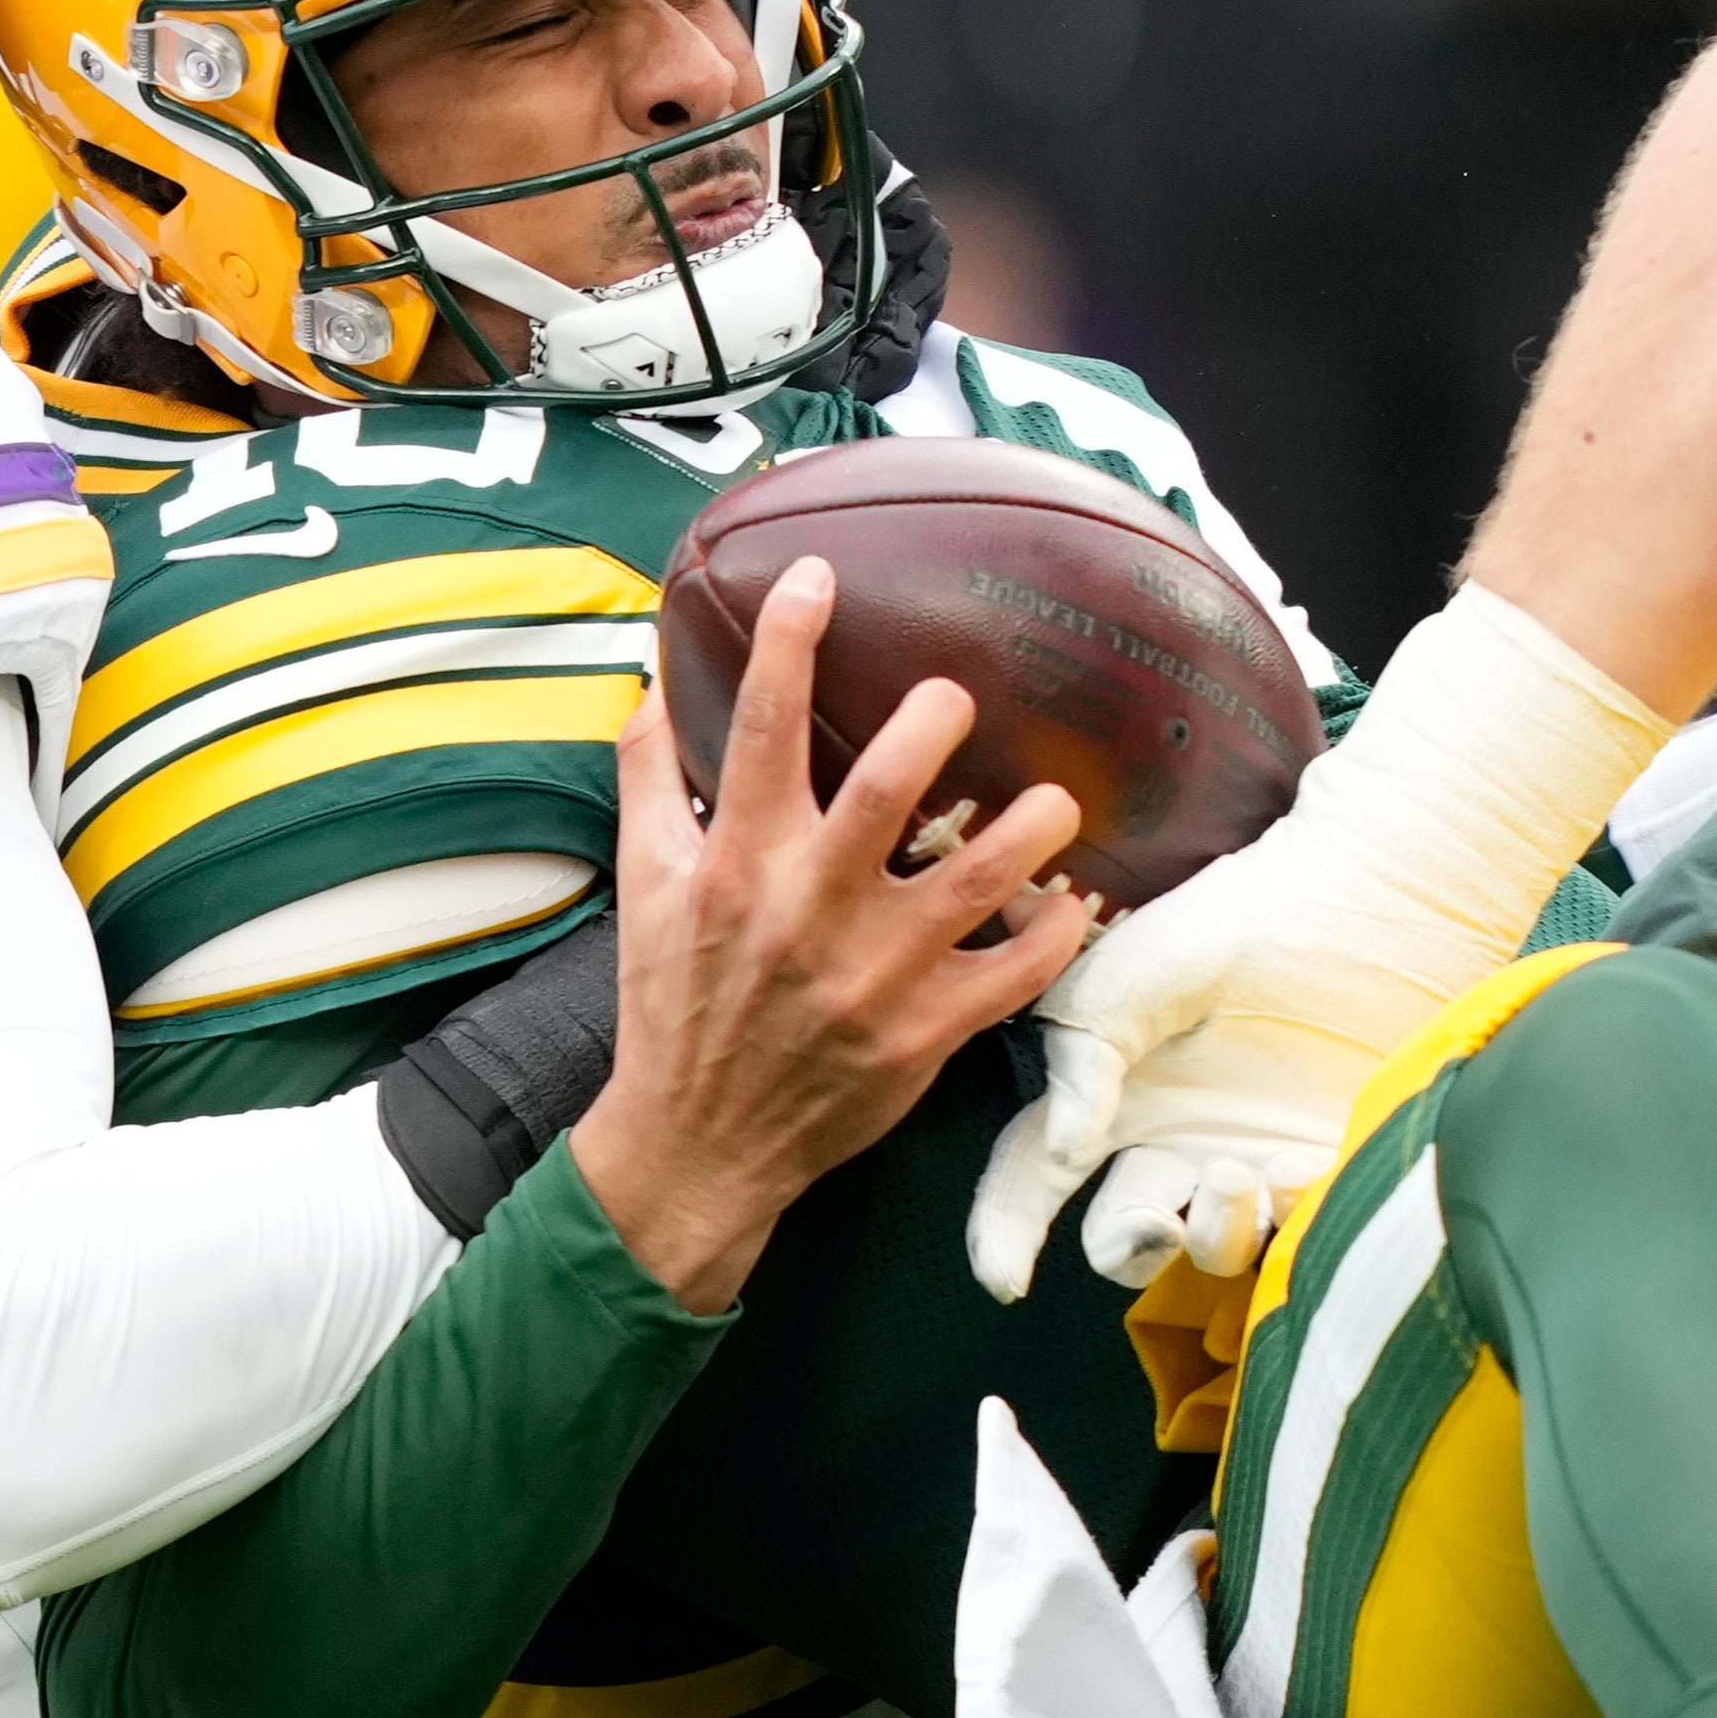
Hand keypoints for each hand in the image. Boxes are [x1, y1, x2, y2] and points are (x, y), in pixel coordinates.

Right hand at [568, 561, 1089, 1311]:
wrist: (699, 1142)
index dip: (790, 642)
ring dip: (1030, 829)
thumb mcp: (642, 885)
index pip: (762, 730)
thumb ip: (650, 776)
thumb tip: (653, 678)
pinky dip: (1056, 935)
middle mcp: (809, 910)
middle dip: (931, 725)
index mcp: (738, 863)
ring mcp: (874, 975)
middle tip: (957, 696)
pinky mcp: (923, 1034)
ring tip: (1057, 798)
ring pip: (977, 883)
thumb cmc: (675, 1002)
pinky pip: (1014, 974)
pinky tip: (1073, 902)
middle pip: (885, 793)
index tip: (817, 575)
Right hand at [960, 580, 1666, 1302]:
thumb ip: (1080, 1067)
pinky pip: (1292, 1235)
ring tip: (1235, 1177)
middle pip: (1123, 1238)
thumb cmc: (1224, 926)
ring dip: (1211, 1236)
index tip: (1005, 1282)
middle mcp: (1174, 1143)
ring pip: (1208, 1253)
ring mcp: (1249, 1162)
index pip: (1036, 1178)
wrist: (1350, 903)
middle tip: (1157, 1228)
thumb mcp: (1121, 983)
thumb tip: (1064, 1153)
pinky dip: (1283, 1223)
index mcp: (1112, 1099)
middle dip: (1128, 1247)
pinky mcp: (1323, 1168)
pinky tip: (1294, 1170)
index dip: (1006, 1232)